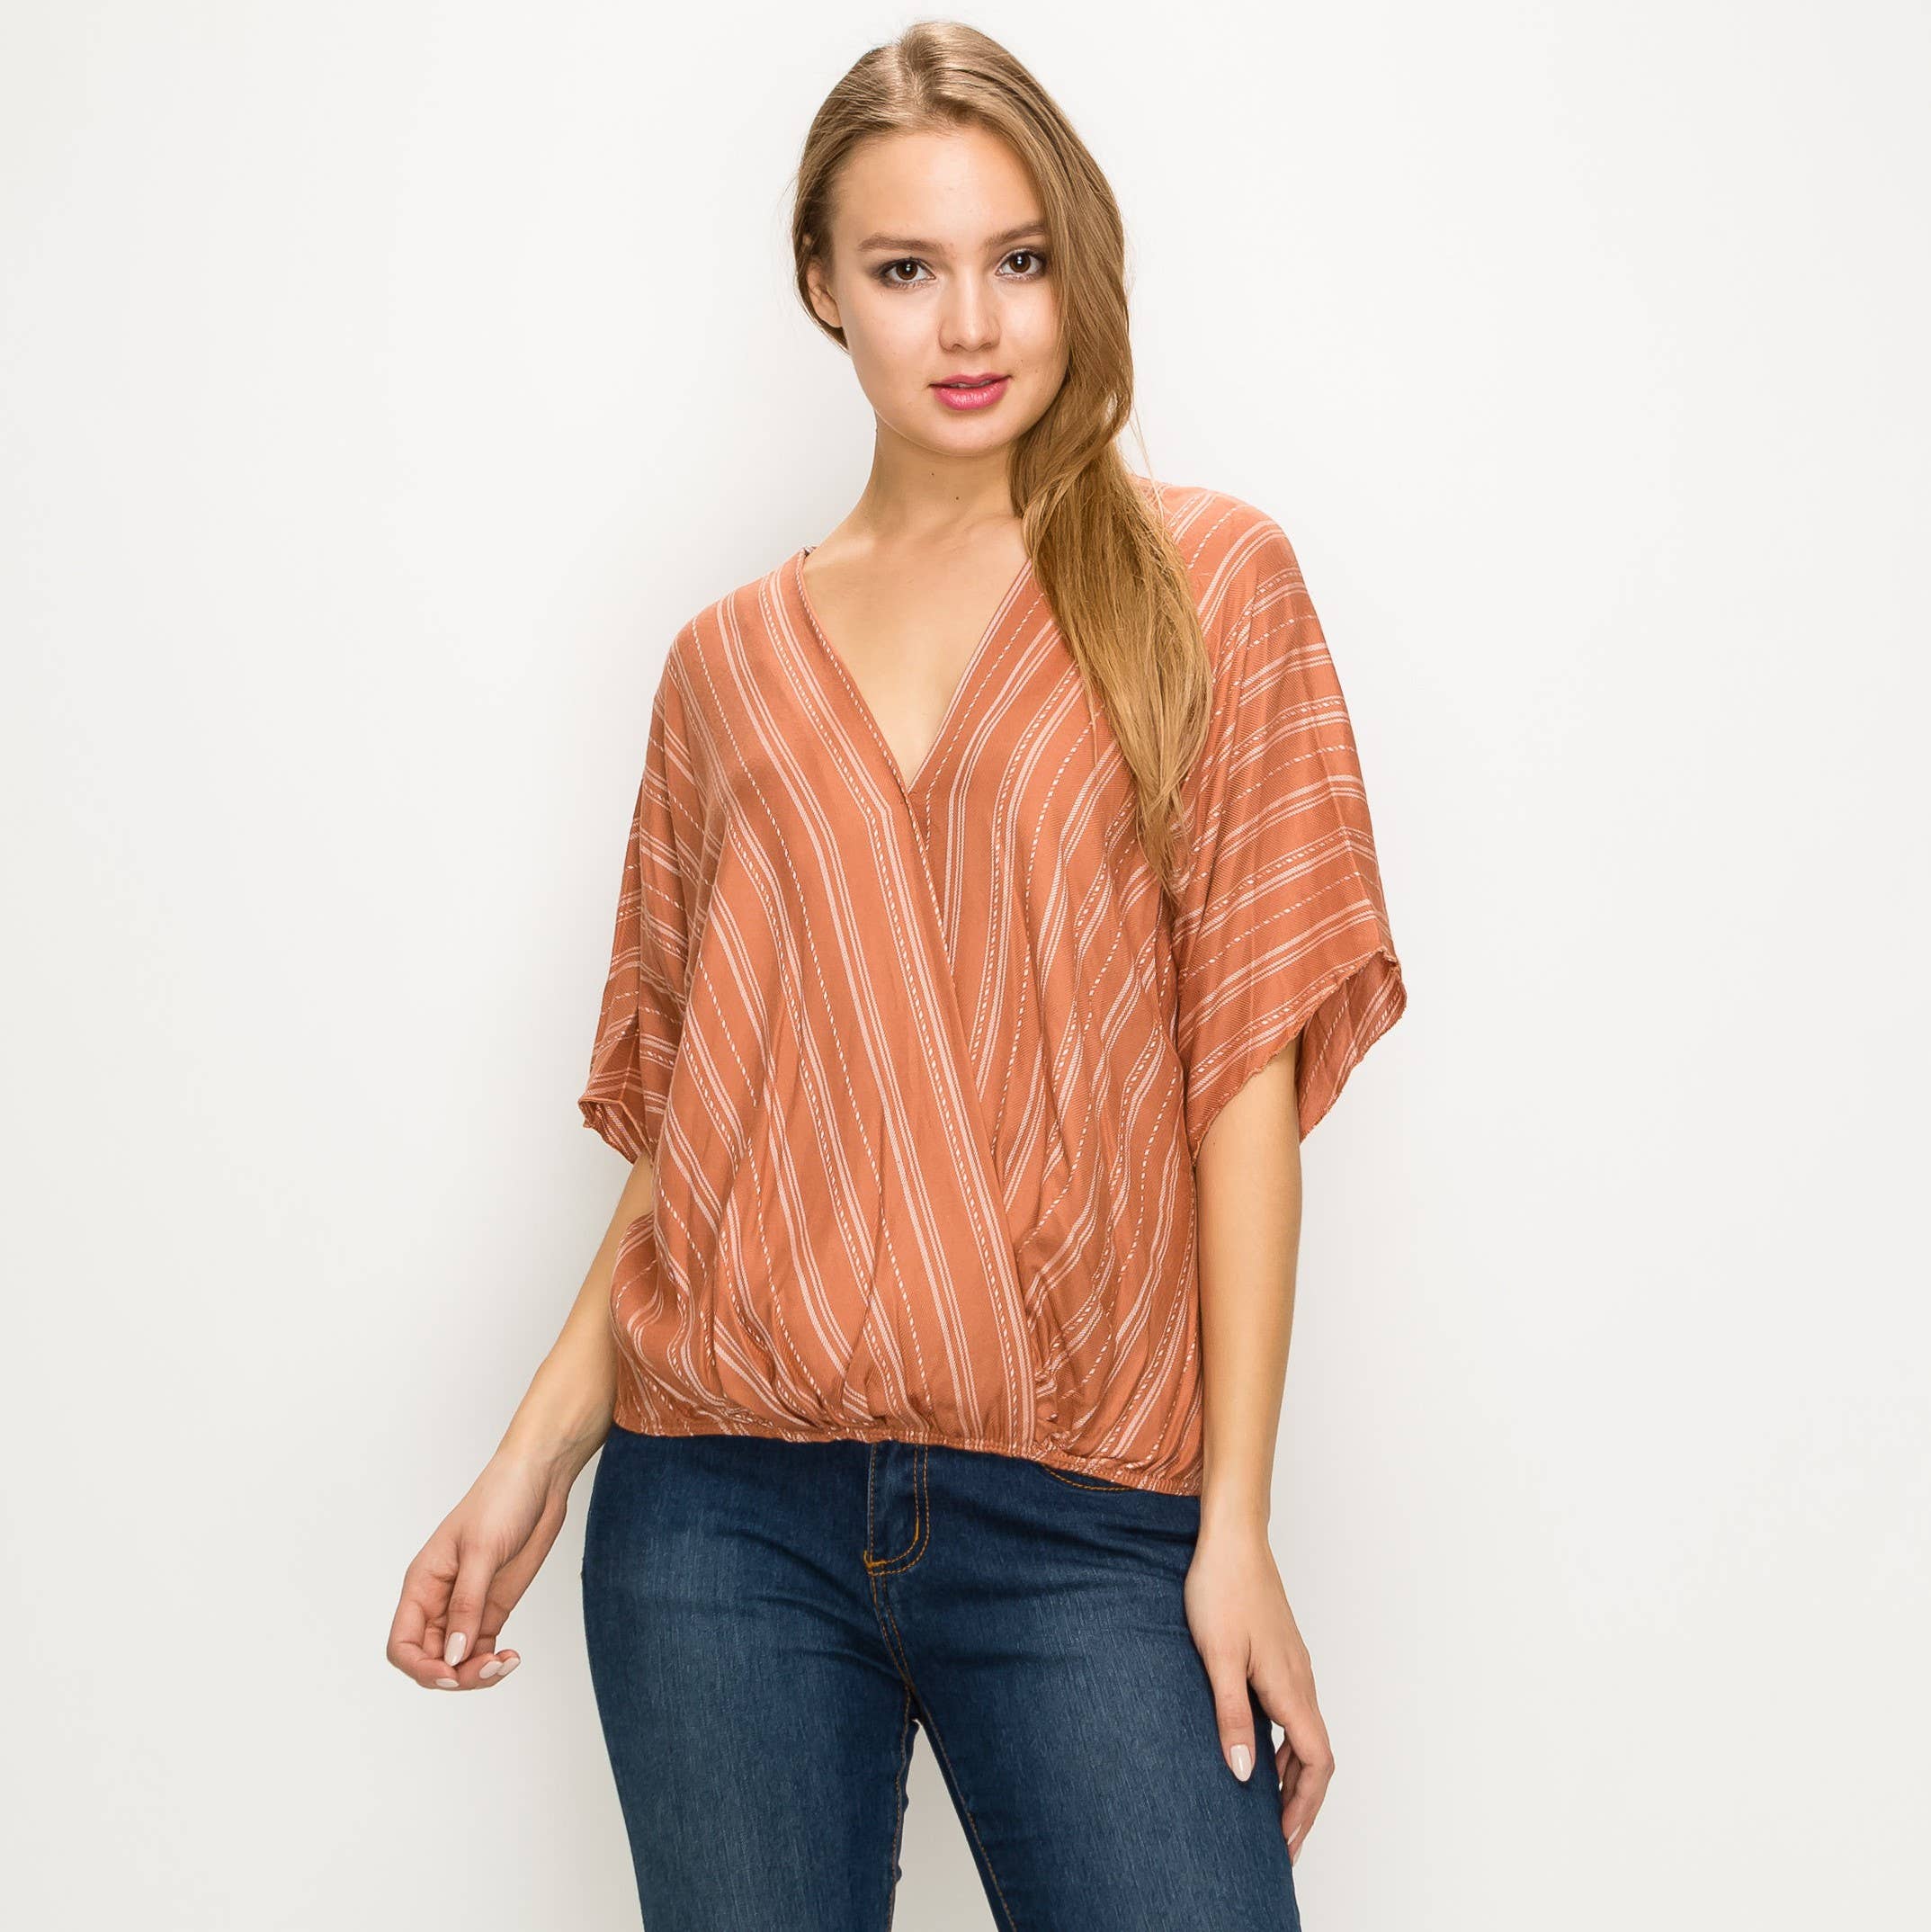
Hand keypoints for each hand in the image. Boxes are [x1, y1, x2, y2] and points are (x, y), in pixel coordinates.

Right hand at [386, 1449, 571, 1690]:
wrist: (539, 1479)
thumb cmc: (501, 1500)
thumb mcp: (481, 1551)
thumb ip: (467, 1605)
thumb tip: (452, 1656)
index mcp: (422, 1585)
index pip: (402, 1644)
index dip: (420, 1667)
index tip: (451, 1673)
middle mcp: (439, 1601)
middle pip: (431, 1660)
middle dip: (456, 1674)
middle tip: (490, 1667)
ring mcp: (467, 1606)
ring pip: (458, 1660)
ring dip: (477, 1673)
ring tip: (505, 1663)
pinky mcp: (493, 1607)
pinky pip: (482, 1649)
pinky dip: (493, 1662)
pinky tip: (512, 1658)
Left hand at [1183, 1522, 1334, 1863]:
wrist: (1231, 1539)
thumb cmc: (1222, 1590)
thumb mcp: (1218, 1658)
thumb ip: (1231, 1716)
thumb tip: (1243, 1774)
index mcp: (1291, 1688)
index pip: (1316, 1764)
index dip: (1304, 1808)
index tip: (1285, 1842)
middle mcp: (1300, 1680)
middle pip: (1315, 1757)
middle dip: (1301, 1803)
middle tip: (1279, 1842)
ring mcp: (1292, 1666)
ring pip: (1304, 1735)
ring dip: (1291, 1776)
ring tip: (1267, 1808)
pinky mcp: (1279, 1654)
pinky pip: (1291, 1713)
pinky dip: (1283, 1744)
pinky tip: (1257, 1749)